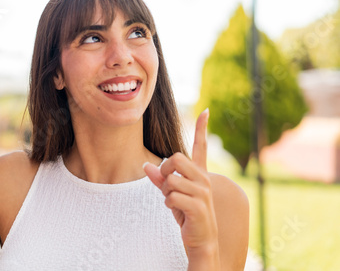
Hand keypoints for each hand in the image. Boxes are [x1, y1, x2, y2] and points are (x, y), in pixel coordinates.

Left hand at [144, 109, 218, 253]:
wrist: (201, 240)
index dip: (202, 129)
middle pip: (175, 159)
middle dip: (165, 171)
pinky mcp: (198, 206)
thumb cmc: (187, 215)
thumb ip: (160, 180)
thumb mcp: (172, 195)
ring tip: (174, 202)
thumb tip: (145, 166)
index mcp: (199, 174)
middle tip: (167, 185)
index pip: (200, 147)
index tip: (205, 111)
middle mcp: (204, 179)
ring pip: (171, 180)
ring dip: (166, 192)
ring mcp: (203, 192)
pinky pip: (171, 196)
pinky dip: (168, 204)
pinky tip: (176, 211)